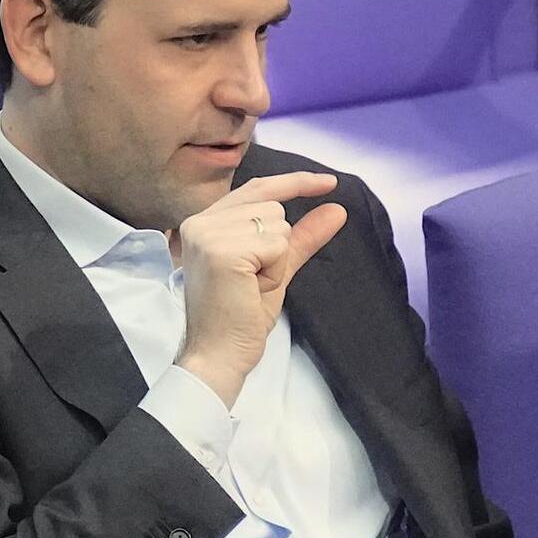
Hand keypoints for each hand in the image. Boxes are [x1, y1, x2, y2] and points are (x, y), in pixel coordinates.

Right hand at [173, 172, 347, 407]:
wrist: (218, 356)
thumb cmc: (240, 318)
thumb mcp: (275, 269)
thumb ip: (302, 237)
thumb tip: (337, 209)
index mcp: (205, 222)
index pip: (257, 188)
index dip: (294, 183)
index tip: (330, 182)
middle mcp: (200, 222)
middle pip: (272, 208)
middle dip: (276, 247)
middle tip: (251, 281)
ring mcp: (208, 234)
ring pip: (277, 224)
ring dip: (275, 260)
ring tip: (249, 286)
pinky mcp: (221, 250)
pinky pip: (276, 245)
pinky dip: (274, 271)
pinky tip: (250, 289)